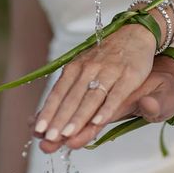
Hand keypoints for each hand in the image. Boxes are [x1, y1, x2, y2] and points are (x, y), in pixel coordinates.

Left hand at [37, 54, 173, 152]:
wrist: (134, 34)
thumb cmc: (104, 58)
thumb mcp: (82, 69)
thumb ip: (66, 92)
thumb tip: (42, 115)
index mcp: (74, 68)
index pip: (58, 93)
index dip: (48, 112)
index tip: (39, 130)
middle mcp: (89, 69)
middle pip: (72, 98)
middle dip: (60, 120)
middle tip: (50, 138)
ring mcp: (109, 71)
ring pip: (91, 98)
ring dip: (78, 117)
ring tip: (68, 135)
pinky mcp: (129, 75)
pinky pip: (116, 95)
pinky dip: (106, 109)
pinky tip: (98, 122)